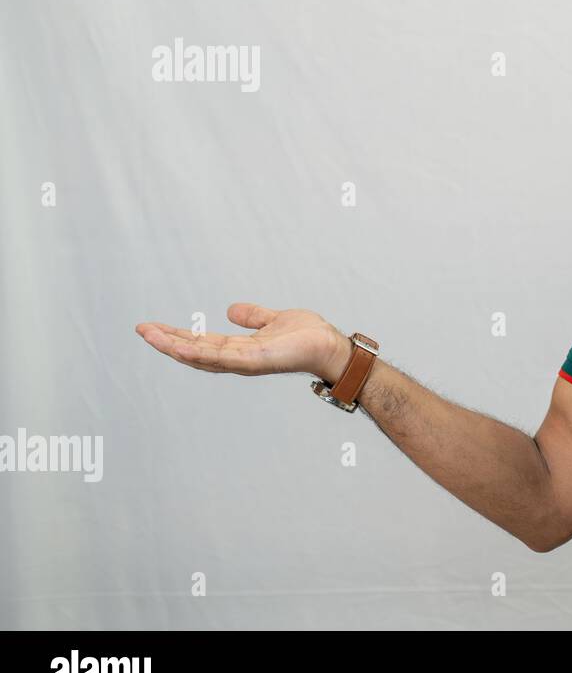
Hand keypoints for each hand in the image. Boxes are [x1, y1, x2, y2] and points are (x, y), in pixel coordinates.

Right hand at [135, 303, 351, 381]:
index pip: (201, 343)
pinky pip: (221, 357)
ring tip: (149, 335)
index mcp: (240, 349)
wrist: (330, 346)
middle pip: (194, 352)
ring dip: (173, 346)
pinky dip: (198, 352)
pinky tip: (179, 345)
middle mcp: (237, 359)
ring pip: (201, 356)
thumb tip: (231, 310)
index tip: (153, 327)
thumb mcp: (273, 320)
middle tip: (141, 330)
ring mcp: (244, 362)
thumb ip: (253, 317)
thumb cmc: (308, 337)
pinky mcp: (255, 361)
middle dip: (167, 342)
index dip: (177, 336)